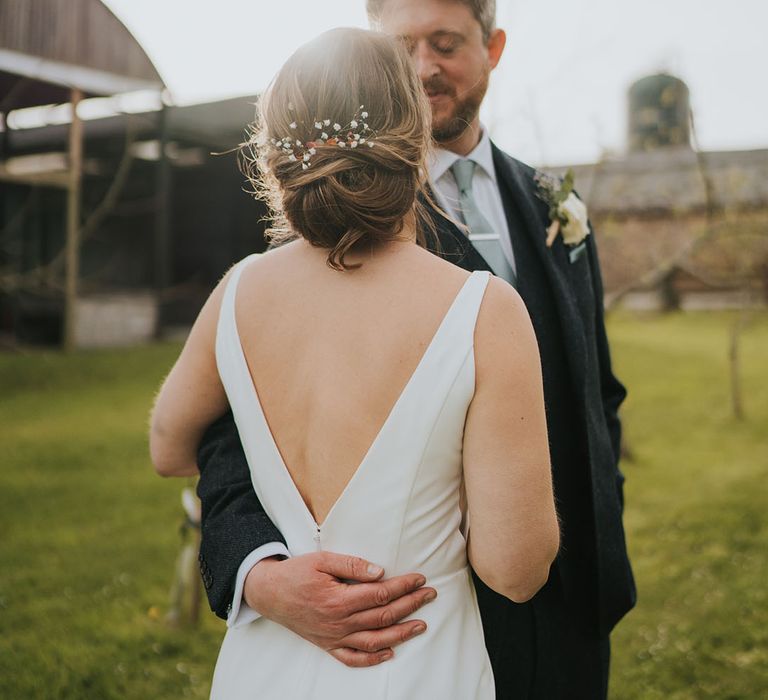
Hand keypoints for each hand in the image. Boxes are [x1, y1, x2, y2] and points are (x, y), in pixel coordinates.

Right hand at [244, 552, 436, 666]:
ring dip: (401, 634)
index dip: (403, 586)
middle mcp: (339, 622)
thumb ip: (352, 565)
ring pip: (374, 641)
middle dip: (410, 605)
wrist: (270, 593)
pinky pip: (353, 658)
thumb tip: (380, 571)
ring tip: (420, 625)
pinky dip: (373, 659)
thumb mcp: (322, 559)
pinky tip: (389, 652)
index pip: (380, 594)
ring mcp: (334, 637)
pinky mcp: (328, 645)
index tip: (420, 578)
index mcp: (338, 599)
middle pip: (383, 617)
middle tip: (429, 595)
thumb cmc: (296, 573)